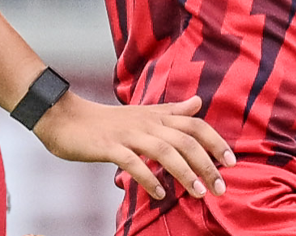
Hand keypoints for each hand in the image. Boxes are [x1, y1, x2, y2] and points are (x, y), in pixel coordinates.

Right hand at [32, 92, 235, 201]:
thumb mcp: (142, 112)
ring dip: (185, 173)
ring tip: (199, 193)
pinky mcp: (108, 146)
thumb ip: (172, 110)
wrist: (64, 118)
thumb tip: (198, 103)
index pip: (194, 124)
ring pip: (164, 150)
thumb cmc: (106, 121)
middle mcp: (146, 122)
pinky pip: (132, 162)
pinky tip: (158, 193)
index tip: (231, 163)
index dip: (215, 141)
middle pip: (185, 139)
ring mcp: (127, 134)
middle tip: (220, 187)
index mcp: (156, 115)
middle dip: (207, 164)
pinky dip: (148, 178)